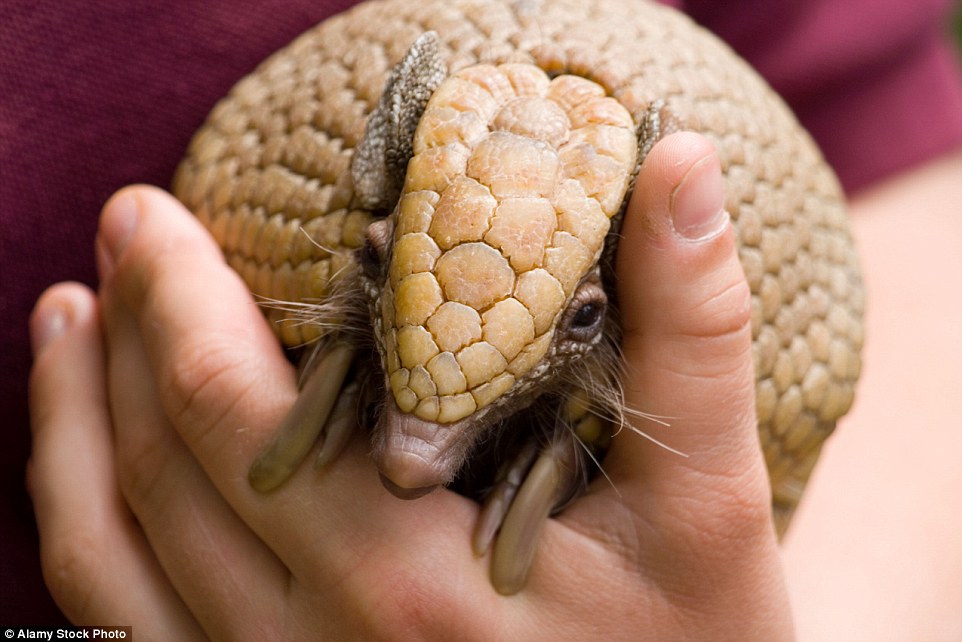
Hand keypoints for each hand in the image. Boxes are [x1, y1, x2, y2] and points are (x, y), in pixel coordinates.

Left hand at [29, 132, 791, 639]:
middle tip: (122, 235)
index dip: (178, 300)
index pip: (236, 418)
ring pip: (110, 560)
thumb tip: (680, 166)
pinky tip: (91, 468)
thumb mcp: (715, 505)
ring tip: (63, 325)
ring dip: (72, 429)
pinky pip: (128, 631)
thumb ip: (693, 335)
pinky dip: (88, 533)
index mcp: (408, 592)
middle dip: (121, 339)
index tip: (155, 216)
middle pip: (158, 475)